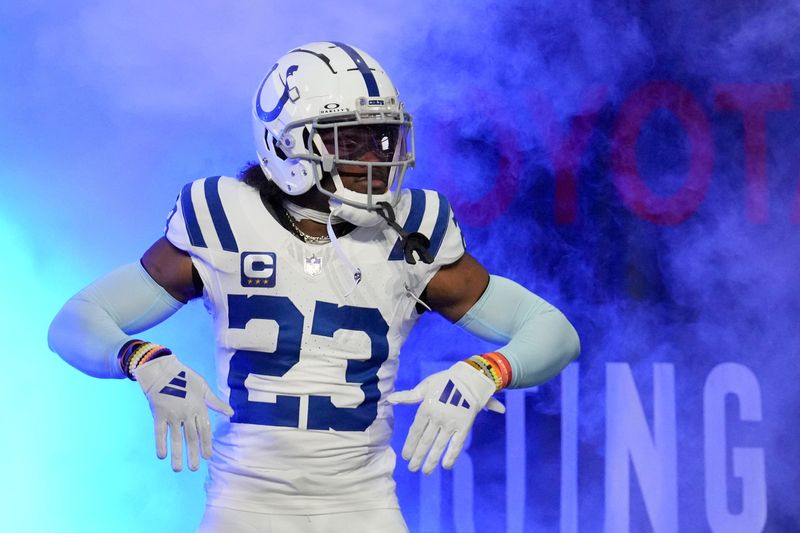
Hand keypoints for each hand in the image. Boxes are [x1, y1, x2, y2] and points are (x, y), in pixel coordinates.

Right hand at [134, 355, 232, 470]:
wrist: (163, 370)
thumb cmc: (186, 378)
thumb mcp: (204, 388)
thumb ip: (216, 403)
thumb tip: (231, 413)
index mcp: (199, 407)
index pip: (205, 430)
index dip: (206, 444)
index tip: (208, 457)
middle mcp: (187, 413)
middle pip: (191, 437)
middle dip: (193, 454)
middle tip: (194, 468)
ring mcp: (172, 415)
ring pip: (176, 438)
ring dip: (178, 454)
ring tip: (178, 469)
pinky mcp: (159, 415)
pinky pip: (160, 432)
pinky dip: (161, 444)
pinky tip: (162, 456)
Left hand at [387, 361, 504, 473]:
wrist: (471, 378)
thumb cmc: (446, 381)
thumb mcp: (425, 386)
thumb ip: (409, 396)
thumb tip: (390, 399)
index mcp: (426, 407)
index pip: (415, 431)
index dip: (410, 444)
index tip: (405, 456)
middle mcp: (437, 417)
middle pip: (426, 441)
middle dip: (418, 456)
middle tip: (412, 468)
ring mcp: (451, 423)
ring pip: (439, 445)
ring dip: (432, 460)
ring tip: (426, 471)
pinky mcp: (464, 426)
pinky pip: (457, 444)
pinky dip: (451, 455)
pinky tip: (445, 466)